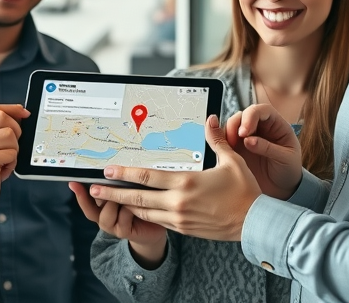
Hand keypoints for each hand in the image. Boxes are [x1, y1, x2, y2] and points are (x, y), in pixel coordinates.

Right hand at [0, 104, 29, 225]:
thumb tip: (20, 116)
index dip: (13, 109)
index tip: (25, 114)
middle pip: (3, 118)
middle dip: (16, 132)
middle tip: (10, 148)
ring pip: (10, 136)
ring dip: (13, 151)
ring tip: (3, 163)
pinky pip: (10, 154)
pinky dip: (11, 164)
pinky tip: (1, 172)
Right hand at [70, 182, 167, 267]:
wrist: (153, 229)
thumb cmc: (140, 207)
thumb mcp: (127, 193)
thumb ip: (117, 186)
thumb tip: (111, 170)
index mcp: (102, 208)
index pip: (86, 201)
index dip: (79, 193)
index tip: (73, 182)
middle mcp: (104, 218)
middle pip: (90, 210)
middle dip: (94, 197)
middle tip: (98, 186)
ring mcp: (113, 227)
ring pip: (105, 215)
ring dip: (112, 203)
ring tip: (120, 195)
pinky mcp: (124, 232)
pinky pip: (122, 219)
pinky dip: (127, 210)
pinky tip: (134, 204)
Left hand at [88, 115, 261, 241]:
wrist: (254, 223)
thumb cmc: (245, 191)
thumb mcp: (231, 161)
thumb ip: (216, 140)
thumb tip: (210, 119)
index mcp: (187, 183)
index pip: (147, 177)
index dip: (124, 173)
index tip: (108, 170)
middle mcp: (179, 202)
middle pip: (137, 198)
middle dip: (113, 194)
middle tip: (94, 190)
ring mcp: (179, 218)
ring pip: (144, 212)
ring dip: (125, 205)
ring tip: (107, 200)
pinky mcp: (184, 229)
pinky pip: (157, 221)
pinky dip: (143, 215)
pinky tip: (135, 209)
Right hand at [224, 104, 302, 199]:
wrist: (283, 189)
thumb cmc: (289, 170)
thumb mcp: (286, 158)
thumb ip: (268, 148)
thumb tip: (248, 140)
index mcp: (276, 124)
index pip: (262, 110)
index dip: (250, 116)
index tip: (244, 132)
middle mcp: (259, 127)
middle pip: (243, 115)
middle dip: (235, 124)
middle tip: (234, 141)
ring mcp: (247, 137)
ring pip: (231, 126)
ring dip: (226, 133)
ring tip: (228, 149)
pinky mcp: (236, 148)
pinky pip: (224, 140)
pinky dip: (220, 142)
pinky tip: (221, 150)